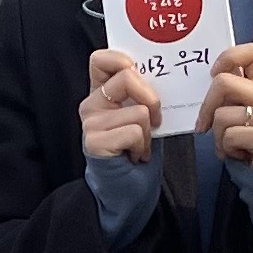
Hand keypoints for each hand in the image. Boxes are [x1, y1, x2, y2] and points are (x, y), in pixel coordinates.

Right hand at [79, 49, 158, 164]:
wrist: (125, 193)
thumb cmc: (136, 152)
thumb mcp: (142, 116)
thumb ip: (142, 93)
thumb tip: (162, 74)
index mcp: (101, 93)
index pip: (101, 59)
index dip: (123, 60)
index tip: (141, 75)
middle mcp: (91, 104)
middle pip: (127, 77)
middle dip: (152, 99)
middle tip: (154, 121)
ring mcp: (90, 123)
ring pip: (139, 111)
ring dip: (148, 133)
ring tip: (139, 146)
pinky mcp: (94, 142)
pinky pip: (134, 132)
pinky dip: (143, 147)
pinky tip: (134, 157)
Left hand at [199, 45, 252, 169]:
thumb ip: (241, 91)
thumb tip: (213, 80)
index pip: (252, 52)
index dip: (227, 59)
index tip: (215, 75)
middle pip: (223, 83)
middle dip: (206, 106)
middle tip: (203, 124)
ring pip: (221, 115)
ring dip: (217, 135)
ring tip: (231, 145)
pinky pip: (228, 137)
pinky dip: (226, 150)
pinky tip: (241, 154)